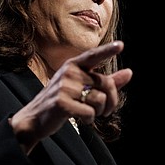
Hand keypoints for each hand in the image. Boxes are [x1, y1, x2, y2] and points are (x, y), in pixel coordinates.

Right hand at [9, 41, 132, 152]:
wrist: (35, 120)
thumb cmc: (62, 102)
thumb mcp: (82, 88)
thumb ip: (107, 81)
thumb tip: (129, 72)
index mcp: (73, 65)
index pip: (93, 56)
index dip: (107, 50)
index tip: (120, 45)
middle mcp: (69, 72)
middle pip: (106, 84)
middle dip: (111, 101)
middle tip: (105, 111)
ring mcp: (64, 87)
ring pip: (99, 99)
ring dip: (99, 112)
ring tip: (89, 114)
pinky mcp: (61, 102)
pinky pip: (89, 112)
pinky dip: (89, 119)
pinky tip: (81, 119)